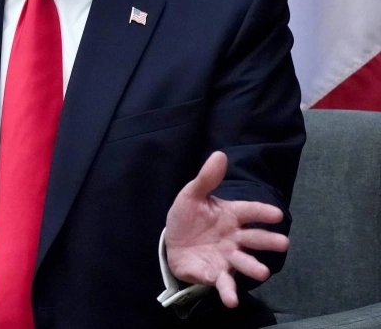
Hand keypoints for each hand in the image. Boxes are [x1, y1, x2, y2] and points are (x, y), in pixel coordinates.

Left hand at [165, 151, 289, 307]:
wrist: (172, 243)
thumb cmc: (188, 217)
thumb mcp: (192, 195)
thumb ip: (206, 178)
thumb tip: (219, 154)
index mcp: (231, 215)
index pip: (249, 211)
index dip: (262, 212)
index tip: (276, 213)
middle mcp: (234, 238)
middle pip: (254, 238)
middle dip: (267, 241)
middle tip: (283, 243)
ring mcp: (227, 257)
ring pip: (243, 262)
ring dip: (253, 267)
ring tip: (261, 272)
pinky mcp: (215, 274)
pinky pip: (224, 283)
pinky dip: (228, 292)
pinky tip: (232, 300)